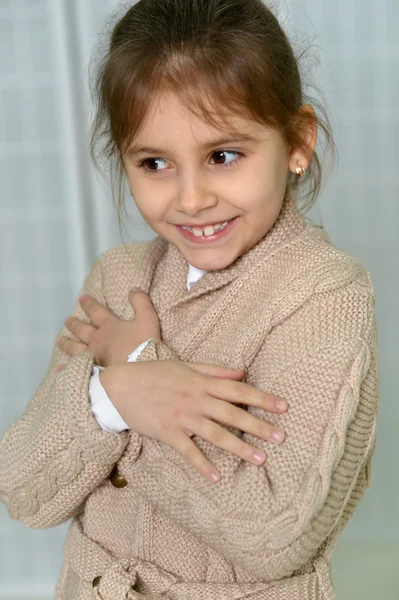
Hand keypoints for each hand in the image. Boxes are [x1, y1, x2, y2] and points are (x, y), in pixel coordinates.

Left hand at [55, 289, 160, 371]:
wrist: (137, 372)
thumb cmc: (143, 344)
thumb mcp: (148, 319)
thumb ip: (140, 303)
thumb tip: (133, 289)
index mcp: (109, 327)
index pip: (96, 311)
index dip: (89, 304)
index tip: (81, 298)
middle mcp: (97, 340)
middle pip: (82, 330)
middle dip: (74, 324)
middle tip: (67, 320)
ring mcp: (92, 357)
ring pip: (75, 348)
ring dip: (67, 343)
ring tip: (59, 340)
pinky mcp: (92, 372)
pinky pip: (75, 369)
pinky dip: (65, 368)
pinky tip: (59, 369)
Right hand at [99, 359, 287, 482]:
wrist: (120, 386)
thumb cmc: (154, 373)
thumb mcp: (186, 365)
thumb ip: (215, 370)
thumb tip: (243, 372)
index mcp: (202, 382)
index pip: (238, 390)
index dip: (261, 398)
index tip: (283, 407)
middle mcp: (196, 400)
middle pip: (232, 413)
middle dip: (257, 425)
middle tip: (280, 437)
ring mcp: (182, 417)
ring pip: (215, 434)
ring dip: (238, 447)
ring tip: (259, 459)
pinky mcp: (167, 433)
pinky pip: (188, 451)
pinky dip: (202, 464)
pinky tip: (217, 477)